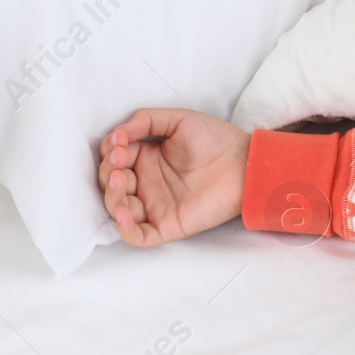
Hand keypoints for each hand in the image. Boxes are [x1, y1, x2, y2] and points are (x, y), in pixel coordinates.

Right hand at [97, 108, 250, 247]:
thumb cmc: (216, 139)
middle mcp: (147, 183)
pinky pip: (138, 235)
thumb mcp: (179, 120)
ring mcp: (155, 205)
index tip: (118, 143)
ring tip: (121, 180)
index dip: (110, 152)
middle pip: (112, 185)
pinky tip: (123, 212)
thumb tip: (116, 134)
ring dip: (112, 197)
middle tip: (119, 161)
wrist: (245, 162)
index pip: (115, 159)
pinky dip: (124, 228)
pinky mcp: (167, 224)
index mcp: (147, 159)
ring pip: (119, 210)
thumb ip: (146, 120)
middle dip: (108, 173)